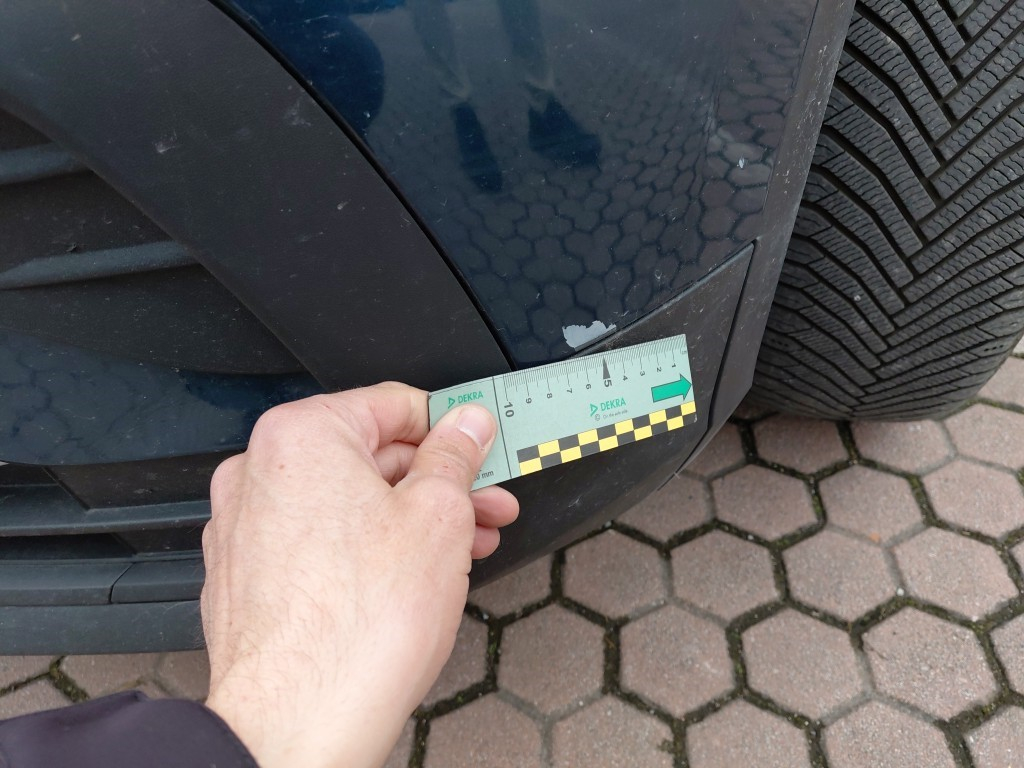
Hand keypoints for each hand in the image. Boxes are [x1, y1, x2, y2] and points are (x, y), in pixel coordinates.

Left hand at [200, 382, 518, 767]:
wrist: (298, 723)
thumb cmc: (357, 627)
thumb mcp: (439, 516)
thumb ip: (456, 456)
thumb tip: (467, 424)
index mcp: (301, 437)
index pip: (394, 403)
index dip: (453, 427)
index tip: (482, 447)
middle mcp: (260, 472)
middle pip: (372, 457)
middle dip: (440, 483)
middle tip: (486, 504)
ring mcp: (246, 527)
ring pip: (348, 502)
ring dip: (412, 519)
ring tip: (464, 547)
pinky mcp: (247, 576)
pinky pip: (319, 541)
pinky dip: (367, 549)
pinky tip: (413, 575)